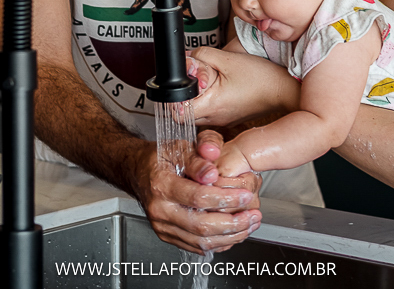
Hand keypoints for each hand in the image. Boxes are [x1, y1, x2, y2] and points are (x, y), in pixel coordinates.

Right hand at [132, 137, 261, 253]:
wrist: (139, 171)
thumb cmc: (161, 157)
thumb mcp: (180, 146)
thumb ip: (200, 152)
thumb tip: (213, 169)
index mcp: (162, 185)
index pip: (198, 198)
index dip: (226, 198)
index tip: (246, 195)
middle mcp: (160, 209)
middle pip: (201, 225)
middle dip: (233, 223)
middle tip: (253, 215)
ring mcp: (163, 226)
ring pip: (201, 241)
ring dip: (231, 236)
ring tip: (250, 225)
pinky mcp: (168, 236)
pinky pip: (196, 247)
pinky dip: (219, 243)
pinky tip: (234, 233)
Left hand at [187, 47, 297, 126]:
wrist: (284, 89)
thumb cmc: (261, 77)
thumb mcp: (227, 59)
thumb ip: (201, 56)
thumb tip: (186, 59)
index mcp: (212, 106)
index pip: (177, 114)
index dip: (173, 100)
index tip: (179, 87)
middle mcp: (217, 118)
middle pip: (185, 115)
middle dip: (184, 97)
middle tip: (194, 81)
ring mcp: (224, 121)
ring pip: (198, 114)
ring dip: (197, 99)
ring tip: (208, 83)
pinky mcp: (231, 119)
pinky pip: (211, 114)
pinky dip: (209, 102)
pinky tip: (219, 88)